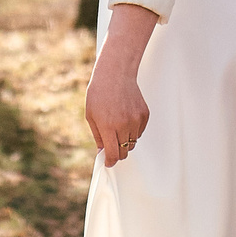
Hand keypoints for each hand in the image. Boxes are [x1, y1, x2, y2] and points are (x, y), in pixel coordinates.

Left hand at [87, 2, 157, 166]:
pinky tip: (125, 118)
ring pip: (133, 142)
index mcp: (108, 126)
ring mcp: (136, 120)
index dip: (110, 161)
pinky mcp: (144, 115)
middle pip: (125, 151)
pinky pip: (139, 132)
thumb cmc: (99, 93)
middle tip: (112, 147)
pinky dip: (133, 131)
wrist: (115, 74)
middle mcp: (123, 124)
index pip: (114, 154)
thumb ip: (97, 136)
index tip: (108, 162)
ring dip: (125, 141)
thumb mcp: (91, 115)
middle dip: (118, 153)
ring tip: (117, 127)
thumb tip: (103, 151)